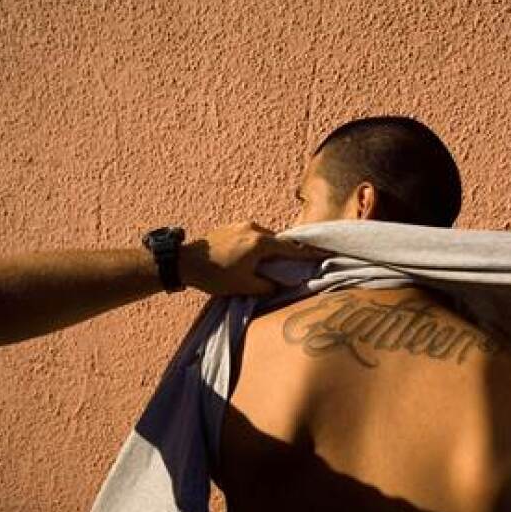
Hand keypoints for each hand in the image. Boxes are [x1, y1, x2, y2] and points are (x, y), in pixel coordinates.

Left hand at [179, 221, 327, 295]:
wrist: (184, 262)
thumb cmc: (215, 276)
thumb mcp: (245, 286)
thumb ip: (267, 286)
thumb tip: (280, 284)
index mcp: (260, 243)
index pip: (292, 249)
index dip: (310, 253)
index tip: (326, 253)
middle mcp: (254, 228)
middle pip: (280, 241)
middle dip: (288, 253)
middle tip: (298, 264)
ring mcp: (242, 225)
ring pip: (266, 238)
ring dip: (270, 250)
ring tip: (269, 265)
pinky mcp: (232, 226)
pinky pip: (254, 235)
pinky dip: (258, 246)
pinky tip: (252, 258)